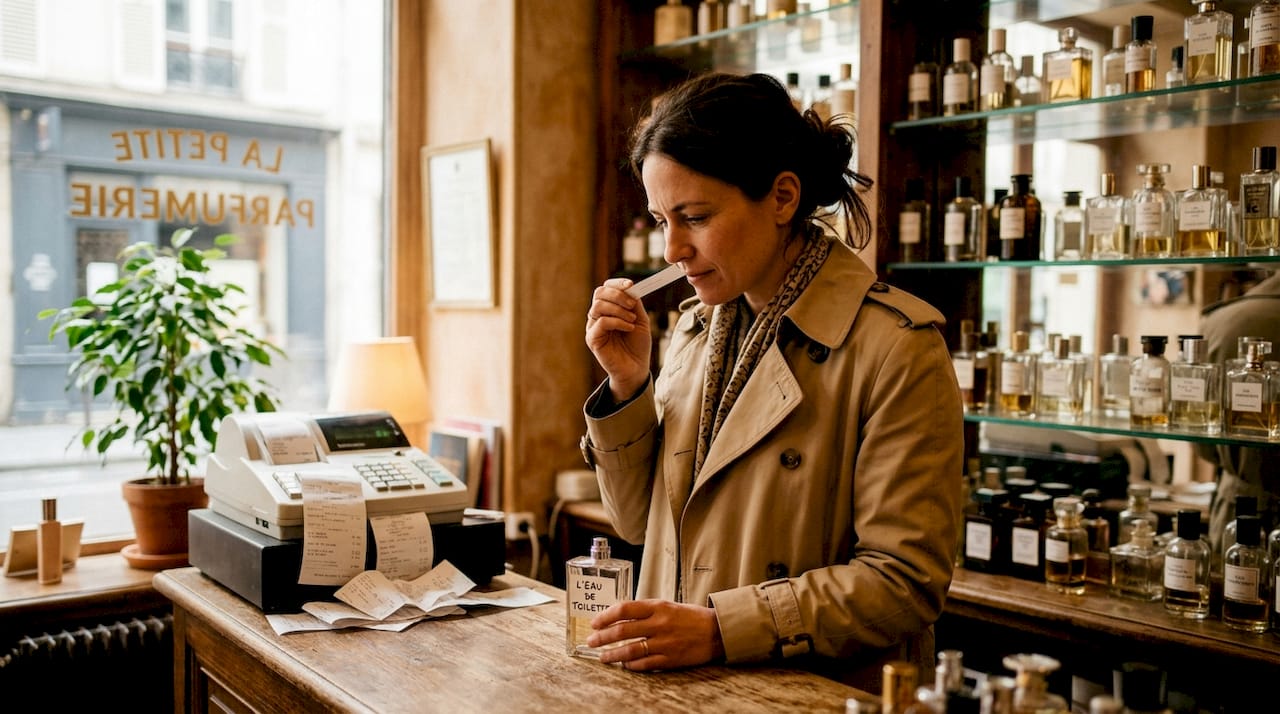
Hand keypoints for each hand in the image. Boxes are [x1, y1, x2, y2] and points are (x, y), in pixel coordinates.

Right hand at [585, 279, 651, 399]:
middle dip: (617, 295)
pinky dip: (617, 321)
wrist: (636, 368)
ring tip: (632, 320)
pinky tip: (628, 328)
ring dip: (619, 309)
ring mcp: (593, 327)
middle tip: (632, 305)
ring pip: (598, 306)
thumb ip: (634, 303)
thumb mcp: (640, 319)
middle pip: (599, 293)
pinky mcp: (592, 339)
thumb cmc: (637, 345)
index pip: (606, 288)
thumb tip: (630, 287)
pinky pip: (601, 322)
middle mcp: (598, 316)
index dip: (617, 283)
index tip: (631, 284)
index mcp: (608, 309)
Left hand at [586, 599, 724, 671]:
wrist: (716, 632)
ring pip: (630, 650)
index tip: (595, 623)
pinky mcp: (670, 659)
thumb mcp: (667, 605)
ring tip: (602, 657)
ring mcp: (664, 643)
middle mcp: (659, 624)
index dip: (606, 616)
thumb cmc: (690, 617)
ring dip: (612, 655)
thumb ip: (645, 610)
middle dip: (602, 637)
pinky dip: (631, 665)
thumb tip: (619, 616)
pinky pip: (644, 664)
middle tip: (592, 641)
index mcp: (658, 607)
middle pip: (622, 631)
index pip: (624, 609)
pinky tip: (624, 665)